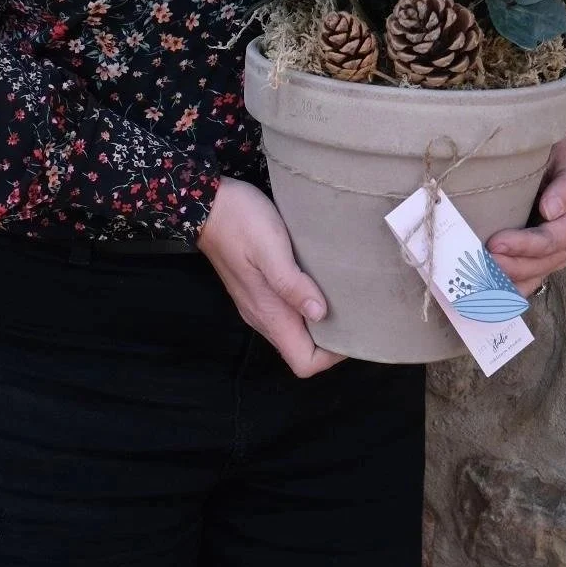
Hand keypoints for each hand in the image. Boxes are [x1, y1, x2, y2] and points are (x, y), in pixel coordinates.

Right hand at [198, 176, 344, 377]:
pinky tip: (321, 281)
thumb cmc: (240, 222)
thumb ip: (292, 284)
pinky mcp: (259, 287)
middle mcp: (262, 316)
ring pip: (296, 330)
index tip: (354, 330)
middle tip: (358, 311)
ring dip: (322, 321)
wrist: (207, 204)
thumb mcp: (270, 248)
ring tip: (345, 296)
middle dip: (333, 339)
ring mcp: (258, 303)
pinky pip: (288, 310)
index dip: (332, 356)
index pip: (304, 362)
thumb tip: (319, 313)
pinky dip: (308, 304)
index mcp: (268, 313)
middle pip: (302, 349)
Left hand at [486, 134, 565, 296]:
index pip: (554, 238)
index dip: (526, 245)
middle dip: (512, 266)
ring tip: (480, 281)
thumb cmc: (553, 156)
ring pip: (536, 275)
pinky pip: (528, 281)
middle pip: (543, 262)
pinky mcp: (539, 258)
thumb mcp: (565, 159)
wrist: (548, 157)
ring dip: (508, 282)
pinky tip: (488, 296)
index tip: (497, 243)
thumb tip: (551, 211)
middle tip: (482, 262)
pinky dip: (509, 291)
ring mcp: (555, 251)